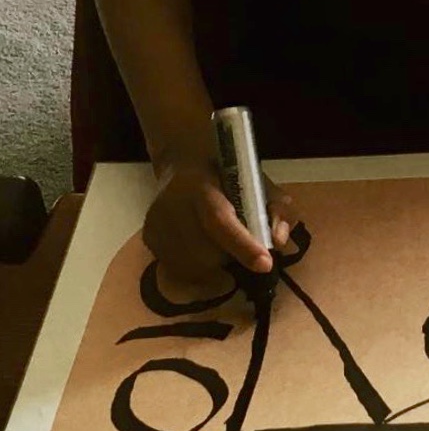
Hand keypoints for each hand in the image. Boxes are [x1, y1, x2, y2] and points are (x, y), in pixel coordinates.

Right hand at [142, 159, 297, 283]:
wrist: (184, 162)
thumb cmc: (228, 174)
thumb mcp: (260, 182)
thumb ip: (276, 208)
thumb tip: (279, 242)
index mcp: (202, 185)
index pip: (220, 221)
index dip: (243, 245)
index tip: (265, 264)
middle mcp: (172, 204)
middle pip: (205, 252)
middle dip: (231, 258)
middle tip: (242, 248)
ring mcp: (156, 222)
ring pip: (191, 266)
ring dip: (214, 266)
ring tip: (221, 246)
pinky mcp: (148, 237)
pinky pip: (175, 269)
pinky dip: (196, 268)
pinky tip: (203, 249)